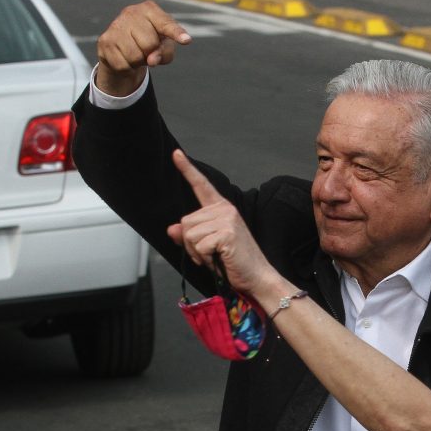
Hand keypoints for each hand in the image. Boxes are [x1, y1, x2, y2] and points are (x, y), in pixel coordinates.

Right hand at [95, 0, 191, 96]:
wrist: (122, 47)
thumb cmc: (148, 41)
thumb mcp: (163, 45)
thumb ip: (165, 52)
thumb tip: (152, 60)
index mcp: (150, 10)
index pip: (165, 24)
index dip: (175, 33)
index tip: (186, 40)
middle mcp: (131, 13)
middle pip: (150, 45)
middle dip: (150, 53)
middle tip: (146, 49)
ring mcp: (116, 25)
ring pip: (135, 56)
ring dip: (138, 62)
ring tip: (136, 52)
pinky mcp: (105, 41)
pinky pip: (123, 65)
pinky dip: (127, 67)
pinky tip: (125, 57)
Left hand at [167, 150, 286, 303]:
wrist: (258, 277)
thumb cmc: (234, 263)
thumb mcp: (207, 248)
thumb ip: (189, 236)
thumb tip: (172, 229)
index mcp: (222, 208)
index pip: (201, 186)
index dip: (187, 169)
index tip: (176, 153)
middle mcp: (225, 209)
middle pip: (186, 221)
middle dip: (191, 244)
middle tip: (210, 254)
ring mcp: (227, 219)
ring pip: (189, 234)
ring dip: (197, 252)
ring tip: (215, 257)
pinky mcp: (227, 232)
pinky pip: (198, 245)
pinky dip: (204, 258)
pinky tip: (219, 260)